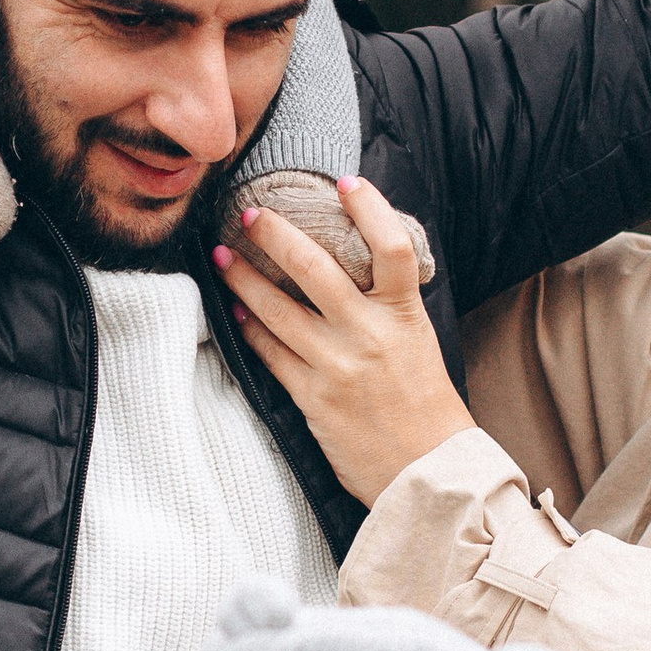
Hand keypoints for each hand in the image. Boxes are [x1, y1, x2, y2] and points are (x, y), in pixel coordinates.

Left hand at [212, 174, 477, 507]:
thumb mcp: (418, 340)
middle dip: (276, 236)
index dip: (370, 206)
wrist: (427, 469)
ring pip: (277, 310)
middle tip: (252, 214)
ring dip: (243, 279)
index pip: (391, 246)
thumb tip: (352, 261)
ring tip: (222, 256)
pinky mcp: (312, 398)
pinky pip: (269, 353)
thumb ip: (387, 304)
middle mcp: (369, 334)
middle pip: (314, 268)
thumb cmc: (424, 403)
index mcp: (404, 315)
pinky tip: (234, 311)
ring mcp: (337, 366)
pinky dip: (248, 328)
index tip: (346, 180)